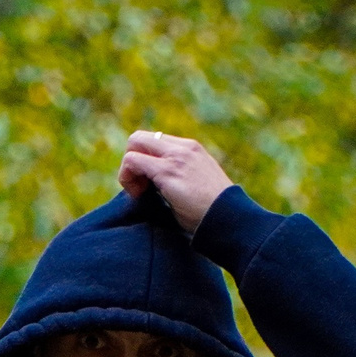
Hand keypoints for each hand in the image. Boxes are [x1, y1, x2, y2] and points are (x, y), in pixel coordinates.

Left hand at [116, 132, 234, 235]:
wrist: (228, 218)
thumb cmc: (212, 212)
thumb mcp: (197, 186)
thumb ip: (179, 177)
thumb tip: (155, 186)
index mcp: (191, 149)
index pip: (154, 142)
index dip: (144, 161)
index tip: (148, 186)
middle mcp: (183, 148)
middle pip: (140, 138)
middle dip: (131, 161)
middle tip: (139, 187)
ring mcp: (176, 157)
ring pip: (134, 144)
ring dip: (128, 170)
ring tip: (139, 193)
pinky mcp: (167, 171)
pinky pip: (132, 160)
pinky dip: (127, 177)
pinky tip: (138, 195)